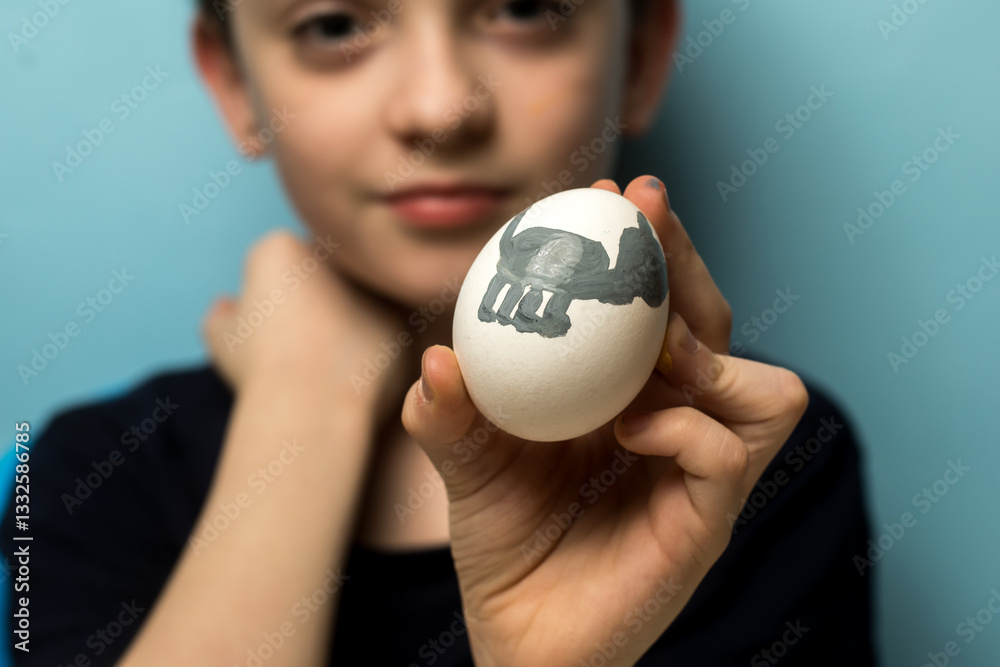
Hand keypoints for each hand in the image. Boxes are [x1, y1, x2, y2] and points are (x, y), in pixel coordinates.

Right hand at [202, 230, 410, 415]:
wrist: (314, 403)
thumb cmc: (260, 368)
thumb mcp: (220, 338)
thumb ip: (223, 313)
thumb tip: (228, 306)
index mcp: (281, 246)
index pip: (276, 263)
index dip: (270, 298)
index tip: (269, 329)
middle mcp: (334, 251)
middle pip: (322, 270)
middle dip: (316, 297)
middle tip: (303, 343)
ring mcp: (373, 280)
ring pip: (358, 294)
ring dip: (349, 315)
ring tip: (330, 360)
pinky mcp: (404, 315)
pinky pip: (386, 326)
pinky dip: (375, 344)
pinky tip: (357, 371)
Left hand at [401, 177, 808, 665]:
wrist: (517, 635)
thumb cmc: (504, 539)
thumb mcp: (465, 460)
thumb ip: (446, 411)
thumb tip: (438, 358)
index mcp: (629, 393)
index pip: (658, 305)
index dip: (644, 245)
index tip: (607, 190)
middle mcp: (677, 421)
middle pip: (714, 322)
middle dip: (684, 257)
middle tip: (644, 206)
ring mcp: (701, 471)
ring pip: (764, 386)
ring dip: (708, 346)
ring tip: (652, 344)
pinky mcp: (710, 519)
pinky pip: (731, 449)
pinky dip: (685, 426)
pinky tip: (630, 429)